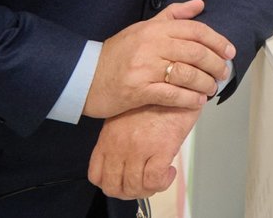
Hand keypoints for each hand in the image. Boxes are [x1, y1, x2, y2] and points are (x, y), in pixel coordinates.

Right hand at [83, 0, 235, 118]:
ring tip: (212, 88)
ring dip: (205, 83)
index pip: (195, 30)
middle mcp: (151, 46)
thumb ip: (172, 16)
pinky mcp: (138, 90)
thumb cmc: (116, 53)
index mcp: (154, 29)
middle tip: (224, 72)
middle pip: (195, 52)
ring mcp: (144, 68)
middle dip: (215, 63)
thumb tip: (200, 4)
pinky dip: (189, 98)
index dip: (217, 41)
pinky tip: (198, 100)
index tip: (229, 51)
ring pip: (187, 74)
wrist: (84, 77)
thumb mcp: (142, 27)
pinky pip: (172, 94)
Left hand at [88, 104, 202, 199]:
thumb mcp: (126, 115)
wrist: (177, 81)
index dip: (109, 184)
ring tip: (158, 178)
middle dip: (128, 191)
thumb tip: (122, 158)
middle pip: (113, 187)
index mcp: (108, 137)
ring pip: (133, 188)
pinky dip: (162, 183)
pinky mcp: (161, 147)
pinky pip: (154, 181)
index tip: (123, 180)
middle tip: (142, 184)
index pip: (96, 175)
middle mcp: (119, 145)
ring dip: (147, 189)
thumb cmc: (155, 97)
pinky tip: (169, 171)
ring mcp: (139, 147)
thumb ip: (119, 137)